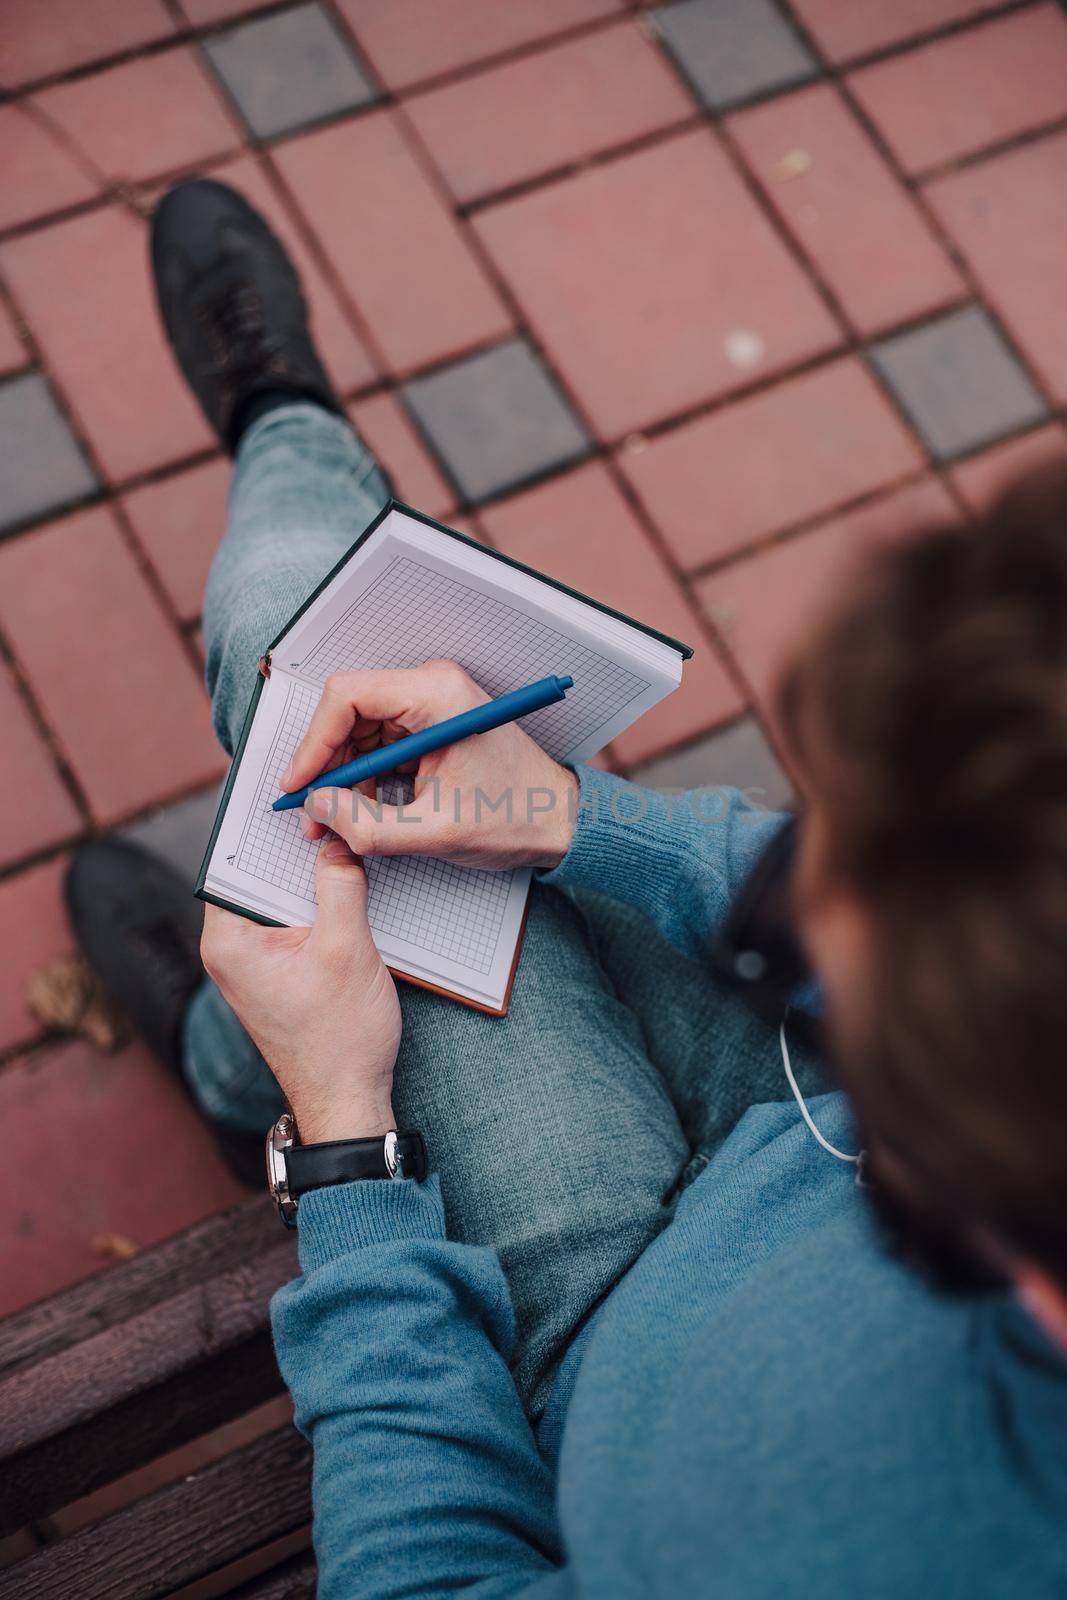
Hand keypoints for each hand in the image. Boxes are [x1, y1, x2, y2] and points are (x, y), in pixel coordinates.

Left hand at [201, 838, 401, 1143]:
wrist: (348, 1102)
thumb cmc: (340, 1038)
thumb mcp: (346, 948)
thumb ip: (340, 883)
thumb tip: (340, 835)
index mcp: (228, 940)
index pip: (232, 859)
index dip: (260, 823)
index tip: (285, 789)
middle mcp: (230, 949)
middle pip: (258, 873)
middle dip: (294, 844)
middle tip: (330, 808)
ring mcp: (252, 963)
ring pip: (280, 895)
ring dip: (311, 874)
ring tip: (344, 840)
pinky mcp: (277, 972)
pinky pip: (293, 919)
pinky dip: (318, 902)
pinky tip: (350, 885)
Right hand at [283, 660, 578, 869]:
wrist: (559, 820)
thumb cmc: (516, 816)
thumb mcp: (436, 833)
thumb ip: (369, 827)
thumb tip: (317, 809)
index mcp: (437, 696)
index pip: (347, 697)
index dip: (313, 743)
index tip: (298, 785)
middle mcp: (431, 687)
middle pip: (347, 713)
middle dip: (325, 766)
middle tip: (311, 814)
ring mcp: (431, 704)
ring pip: (358, 731)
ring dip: (342, 776)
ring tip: (336, 821)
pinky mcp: (430, 724)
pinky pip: (378, 743)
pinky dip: (364, 778)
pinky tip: (364, 812)